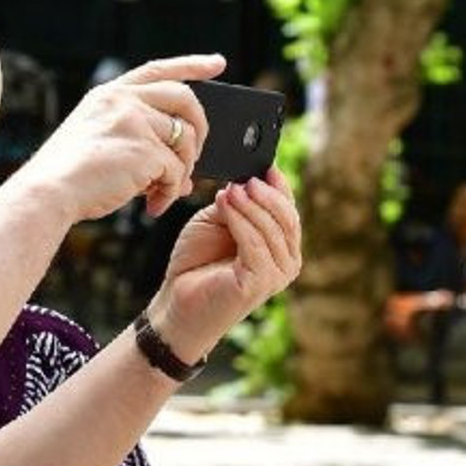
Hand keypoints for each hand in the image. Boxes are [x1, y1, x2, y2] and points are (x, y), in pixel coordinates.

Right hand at [13, 54, 223, 221]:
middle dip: (200, 128)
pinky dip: (170, 193)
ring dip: (183, 171)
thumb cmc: (69, 177)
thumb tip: (182, 171)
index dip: (191, 65)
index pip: (159, 70)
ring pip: (185, 140)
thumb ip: (137, 142)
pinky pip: (177, 172)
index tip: (217, 63)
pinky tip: (154, 205)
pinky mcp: (145, 150)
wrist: (47, 193)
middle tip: (196, 155)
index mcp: (109, 94)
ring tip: (166, 191)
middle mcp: (124, 101)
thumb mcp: (98, 142)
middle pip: (185, 100)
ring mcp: (135, 122)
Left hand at [148, 167, 301, 358]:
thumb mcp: (218, 221)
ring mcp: (277, 274)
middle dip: (266, 194)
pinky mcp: (260, 283)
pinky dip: (240, 221)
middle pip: (287, 218)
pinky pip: (255, 244)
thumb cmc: (196, 262)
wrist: (176, 299)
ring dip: (250, 205)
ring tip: (228, 191)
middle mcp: (286, 260)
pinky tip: (224, 206)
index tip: (265, 165)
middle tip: (244, 180)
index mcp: (280, 245)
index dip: (279, 186)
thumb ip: (237, 204)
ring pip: (272, 229)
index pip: (289, 209)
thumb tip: (247, 182)